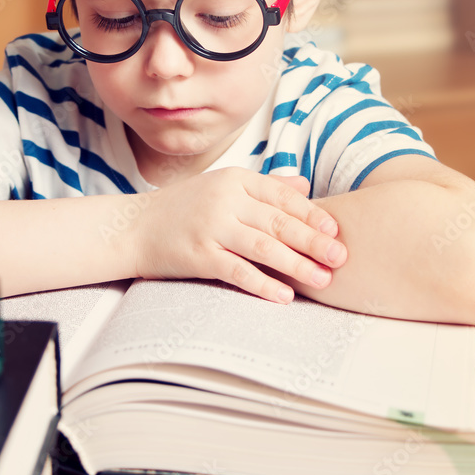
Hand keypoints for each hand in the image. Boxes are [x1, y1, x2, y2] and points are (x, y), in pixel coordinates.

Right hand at [133, 167, 345, 302]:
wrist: (133, 227)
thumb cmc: (183, 208)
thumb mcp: (221, 187)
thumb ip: (264, 186)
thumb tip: (305, 186)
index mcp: (234, 179)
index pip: (282, 196)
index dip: (313, 214)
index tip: (336, 231)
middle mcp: (224, 199)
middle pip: (278, 222)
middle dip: (314, 241)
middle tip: (341, 258)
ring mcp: (210, 227)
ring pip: (264, 247)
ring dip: (297, 264)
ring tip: (322, 280)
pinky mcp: (198, 255)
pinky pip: (237, 271)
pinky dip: (263, 284)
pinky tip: (284, 295)